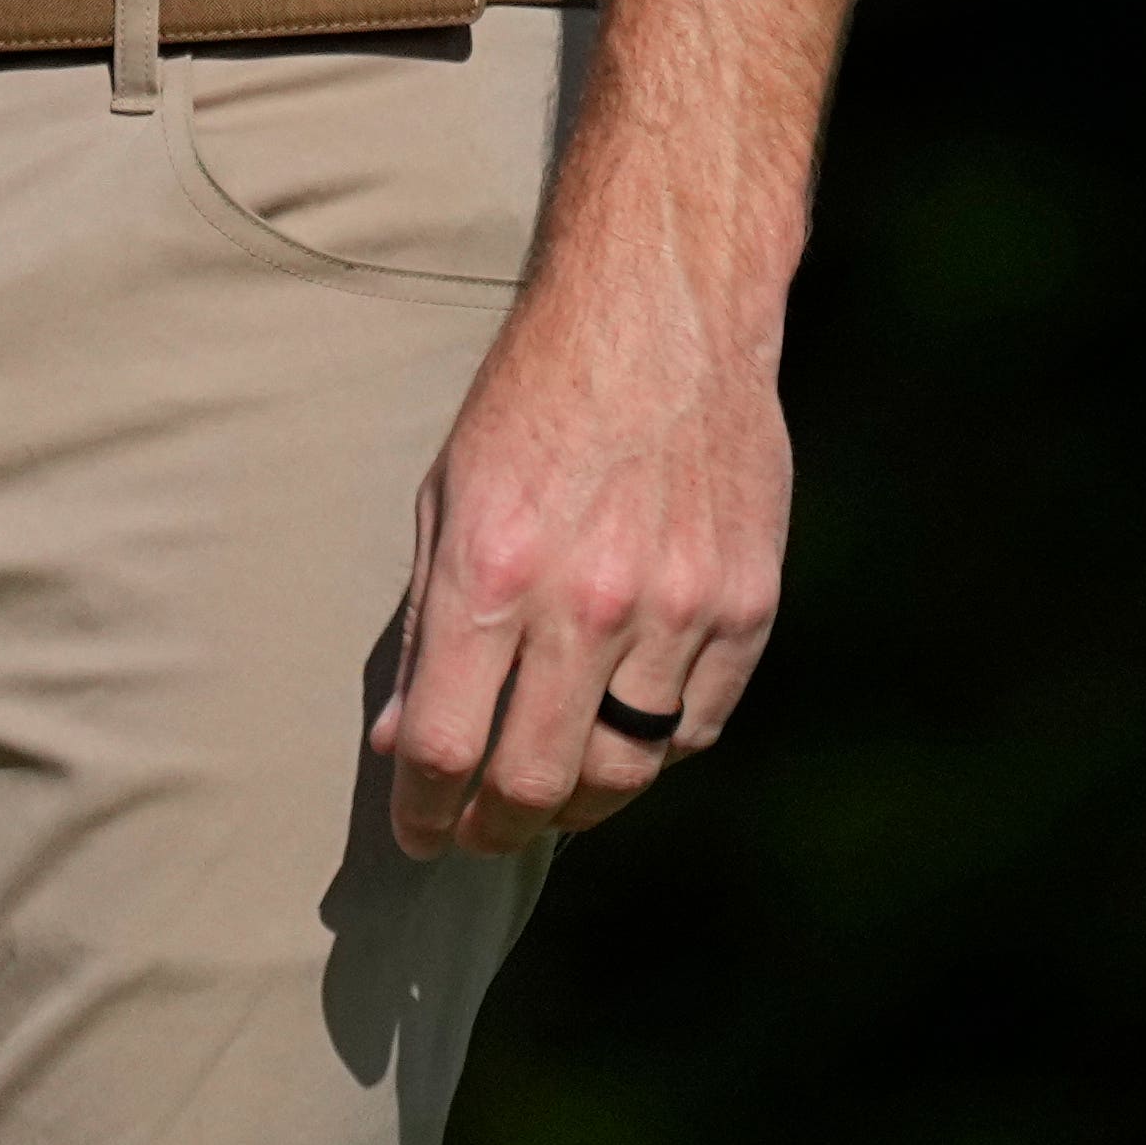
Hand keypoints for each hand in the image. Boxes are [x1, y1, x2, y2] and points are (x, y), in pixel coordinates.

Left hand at [372, 238, 791, 857]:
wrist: (663, 310)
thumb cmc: (534, 399)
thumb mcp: (445, 496)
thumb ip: (422, 626)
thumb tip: (400, 742)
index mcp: (490, 571)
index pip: (444, 744)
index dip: (423, 810)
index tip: (418, 832)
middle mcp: (585, 602)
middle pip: (535, 782)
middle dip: (494, 829)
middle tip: (478, 834)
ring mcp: (677, 608)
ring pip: (623, 769)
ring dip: (576, 801)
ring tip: (550, 797)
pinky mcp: (745, 605)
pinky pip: (695, 726)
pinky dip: (654, 747)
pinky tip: (623, 733)